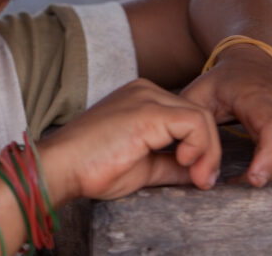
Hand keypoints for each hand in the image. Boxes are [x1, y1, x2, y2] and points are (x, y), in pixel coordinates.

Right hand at [39, 78, 220, 205]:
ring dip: (208, 152)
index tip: (195, 178)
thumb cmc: (92, 167)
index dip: (200, 147)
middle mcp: (144, 90)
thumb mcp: (143, 166)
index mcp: (140, 98)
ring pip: (202, 117)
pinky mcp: (149, 111)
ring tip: (197, 178)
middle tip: (201, 181)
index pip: (186, 117)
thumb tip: (197, 173)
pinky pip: (195, 122)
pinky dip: (201, 147)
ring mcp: (146, 97)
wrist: (62, 166)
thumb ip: (171, 165)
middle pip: (198, 114)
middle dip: (208, 151)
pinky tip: (185, 163)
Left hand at [180, 44, 271, 186]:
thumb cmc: (223, 83)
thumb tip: (191, 164)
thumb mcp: (198, 94)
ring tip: (250, 179)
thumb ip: (191, 126)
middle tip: (235, 184)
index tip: (255, 180)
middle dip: (264, 178)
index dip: (269, 157)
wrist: (256, 63)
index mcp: (259, 98)